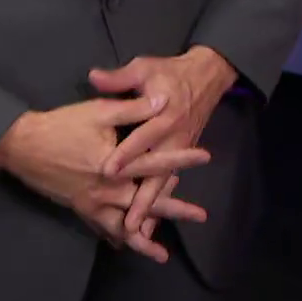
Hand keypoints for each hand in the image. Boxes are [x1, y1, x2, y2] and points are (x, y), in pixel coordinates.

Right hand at [0, 97, 209, 260]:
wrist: (22, 145)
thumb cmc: (62, 125)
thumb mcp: (99, 111)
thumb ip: (133, 109)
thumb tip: (163, 101)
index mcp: (115, 163)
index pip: (155, 161)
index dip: (181, 158)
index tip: (206, 157)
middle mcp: (107, 189)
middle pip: (146, 202)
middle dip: (175, 209)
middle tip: (201, 216)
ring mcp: (92, 203)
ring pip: (123, 226)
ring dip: (144, 239)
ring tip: (161, 254)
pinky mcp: (80, 208)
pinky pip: (100, 228)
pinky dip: (115, 239)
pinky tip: (126, 248)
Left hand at [93, 47, 235, 258]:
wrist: (208, 75)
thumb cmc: (170, 72)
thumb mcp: (144, 67)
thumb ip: (119, 78)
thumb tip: (93, 77)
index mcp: (165, 114)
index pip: (142, 137)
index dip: (125, 153)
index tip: (107, 170)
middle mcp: (174, 137)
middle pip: (158, 173)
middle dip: (144, 199)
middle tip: (130, 222)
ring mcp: (180, 148)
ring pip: (165, 184)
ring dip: (154, 208)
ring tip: (140, 233)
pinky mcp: (182, 154)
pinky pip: (170, 182)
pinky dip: (162, 202)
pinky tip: (151, 223)